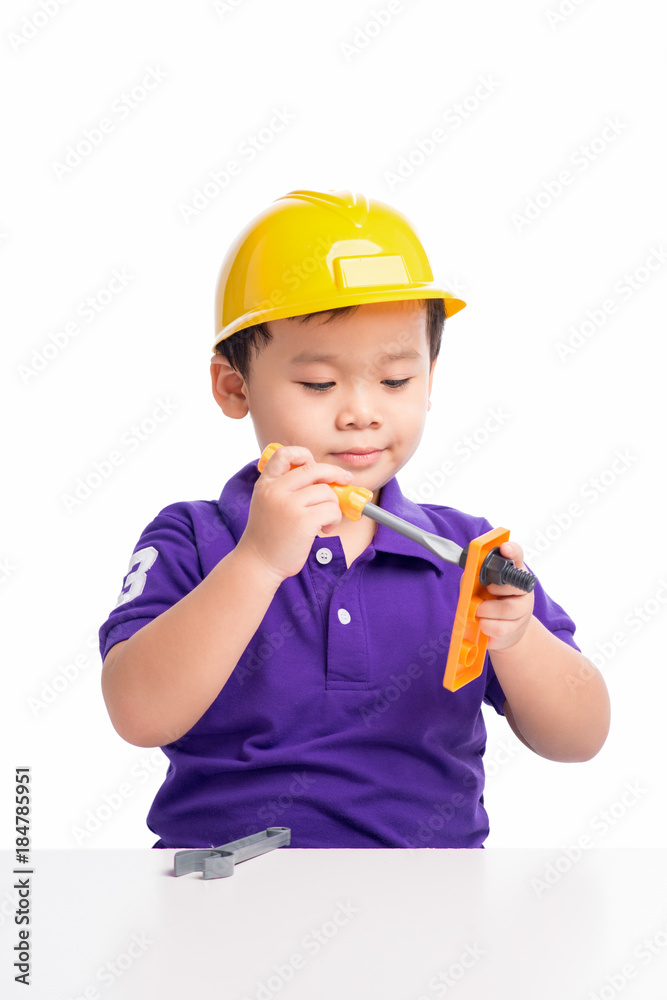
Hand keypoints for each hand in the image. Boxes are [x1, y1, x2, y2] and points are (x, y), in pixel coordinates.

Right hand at [236, 445, 352, 582]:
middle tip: (345, 480)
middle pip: (314, 469)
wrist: (258, 562)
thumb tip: (327, 477)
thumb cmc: (269, 535)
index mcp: (266, 484)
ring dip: (333, 506)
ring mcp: (289, 505)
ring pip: (327, 492)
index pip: (284, 454)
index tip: (315, 464)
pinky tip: (324, 529)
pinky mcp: (303, 521)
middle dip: (335, 474)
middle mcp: (275, 490)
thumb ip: (287, 488)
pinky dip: (334, 519)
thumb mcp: (268, 503)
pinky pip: (332, 510)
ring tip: (323, 521)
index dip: (303, 455)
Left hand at [475, 541, 534, 652]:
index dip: (512, 550)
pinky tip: (483, 623)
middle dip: (493, 590)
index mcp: (513, 572)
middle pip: (512, 585)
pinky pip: (500, 628)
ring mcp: (524, 609)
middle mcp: (523, 588)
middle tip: (485, 593)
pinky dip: (486, 626)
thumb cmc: (490, 601)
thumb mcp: (479, 585)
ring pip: (506, 609)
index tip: (504, 548)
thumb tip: (468, 572)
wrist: (504, 630)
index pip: (516, 555)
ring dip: (485, 611)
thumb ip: (474, 576)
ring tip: (479, 610)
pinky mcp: (517, 629)